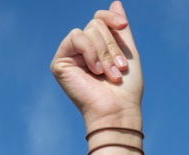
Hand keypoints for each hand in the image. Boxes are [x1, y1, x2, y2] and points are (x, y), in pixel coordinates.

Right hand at [50, 2, 140, 129]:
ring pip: (88, 30)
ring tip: (109, 74)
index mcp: (97, 46)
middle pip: (96, 24)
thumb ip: (120, 29)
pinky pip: (76, 38)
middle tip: (118, 68)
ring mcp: (70, 55)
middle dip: (111, 46)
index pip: (100, 18)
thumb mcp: (128, 53)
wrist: (117, 110)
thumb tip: (116, 1)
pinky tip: (94, 71)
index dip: (111, 18)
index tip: (123, 26)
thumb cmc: (126, 88)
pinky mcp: (60, 62)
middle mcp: (82, 49)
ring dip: (104, 52)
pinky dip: (90, 52)